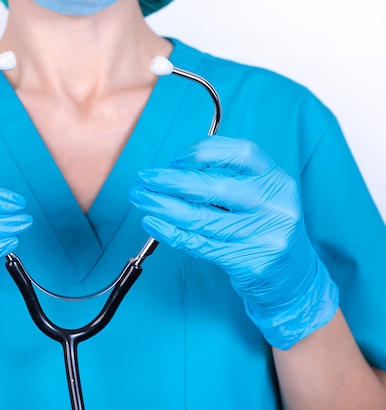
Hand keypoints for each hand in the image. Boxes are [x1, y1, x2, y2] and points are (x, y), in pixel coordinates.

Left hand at [129, 136, 337, 348]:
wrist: (293, 280)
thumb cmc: (264, 229)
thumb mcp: (259, 197)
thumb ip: (227, 179)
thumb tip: (174, 169)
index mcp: (277, 180)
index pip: (241, 153)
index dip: (203, 152)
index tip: (174, 159)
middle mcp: (274, 205)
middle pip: (215, 186)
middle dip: (171, 180)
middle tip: (144, 177)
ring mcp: (263, 236)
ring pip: (201, 218)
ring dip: (162, 205)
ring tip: (139, 197)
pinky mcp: (248, 263)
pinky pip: (199, 244)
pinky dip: (170, 232)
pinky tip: (152, 223)